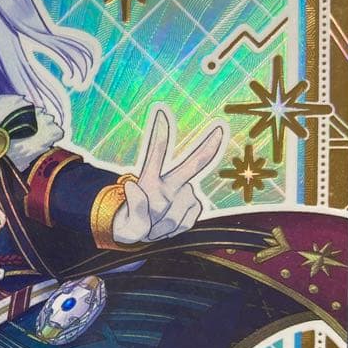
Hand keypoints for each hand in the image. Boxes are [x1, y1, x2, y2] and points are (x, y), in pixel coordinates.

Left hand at [112, 107, 225, 243]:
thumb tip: (132, 185)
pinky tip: (165, 228)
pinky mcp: (194, 207)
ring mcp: (184, 194)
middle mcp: (170, 182)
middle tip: (219, 130)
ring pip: (175, 215)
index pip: (155, 156)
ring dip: (162, 227)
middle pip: (191, 165)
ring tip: (153, 227)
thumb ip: (134, 209)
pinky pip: (187, 222)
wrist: (143, 233)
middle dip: (207, 147)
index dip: (158, 136)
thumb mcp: (128, 225)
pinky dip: (175, 230)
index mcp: (150, 179)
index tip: (161, 113)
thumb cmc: (132, 224)